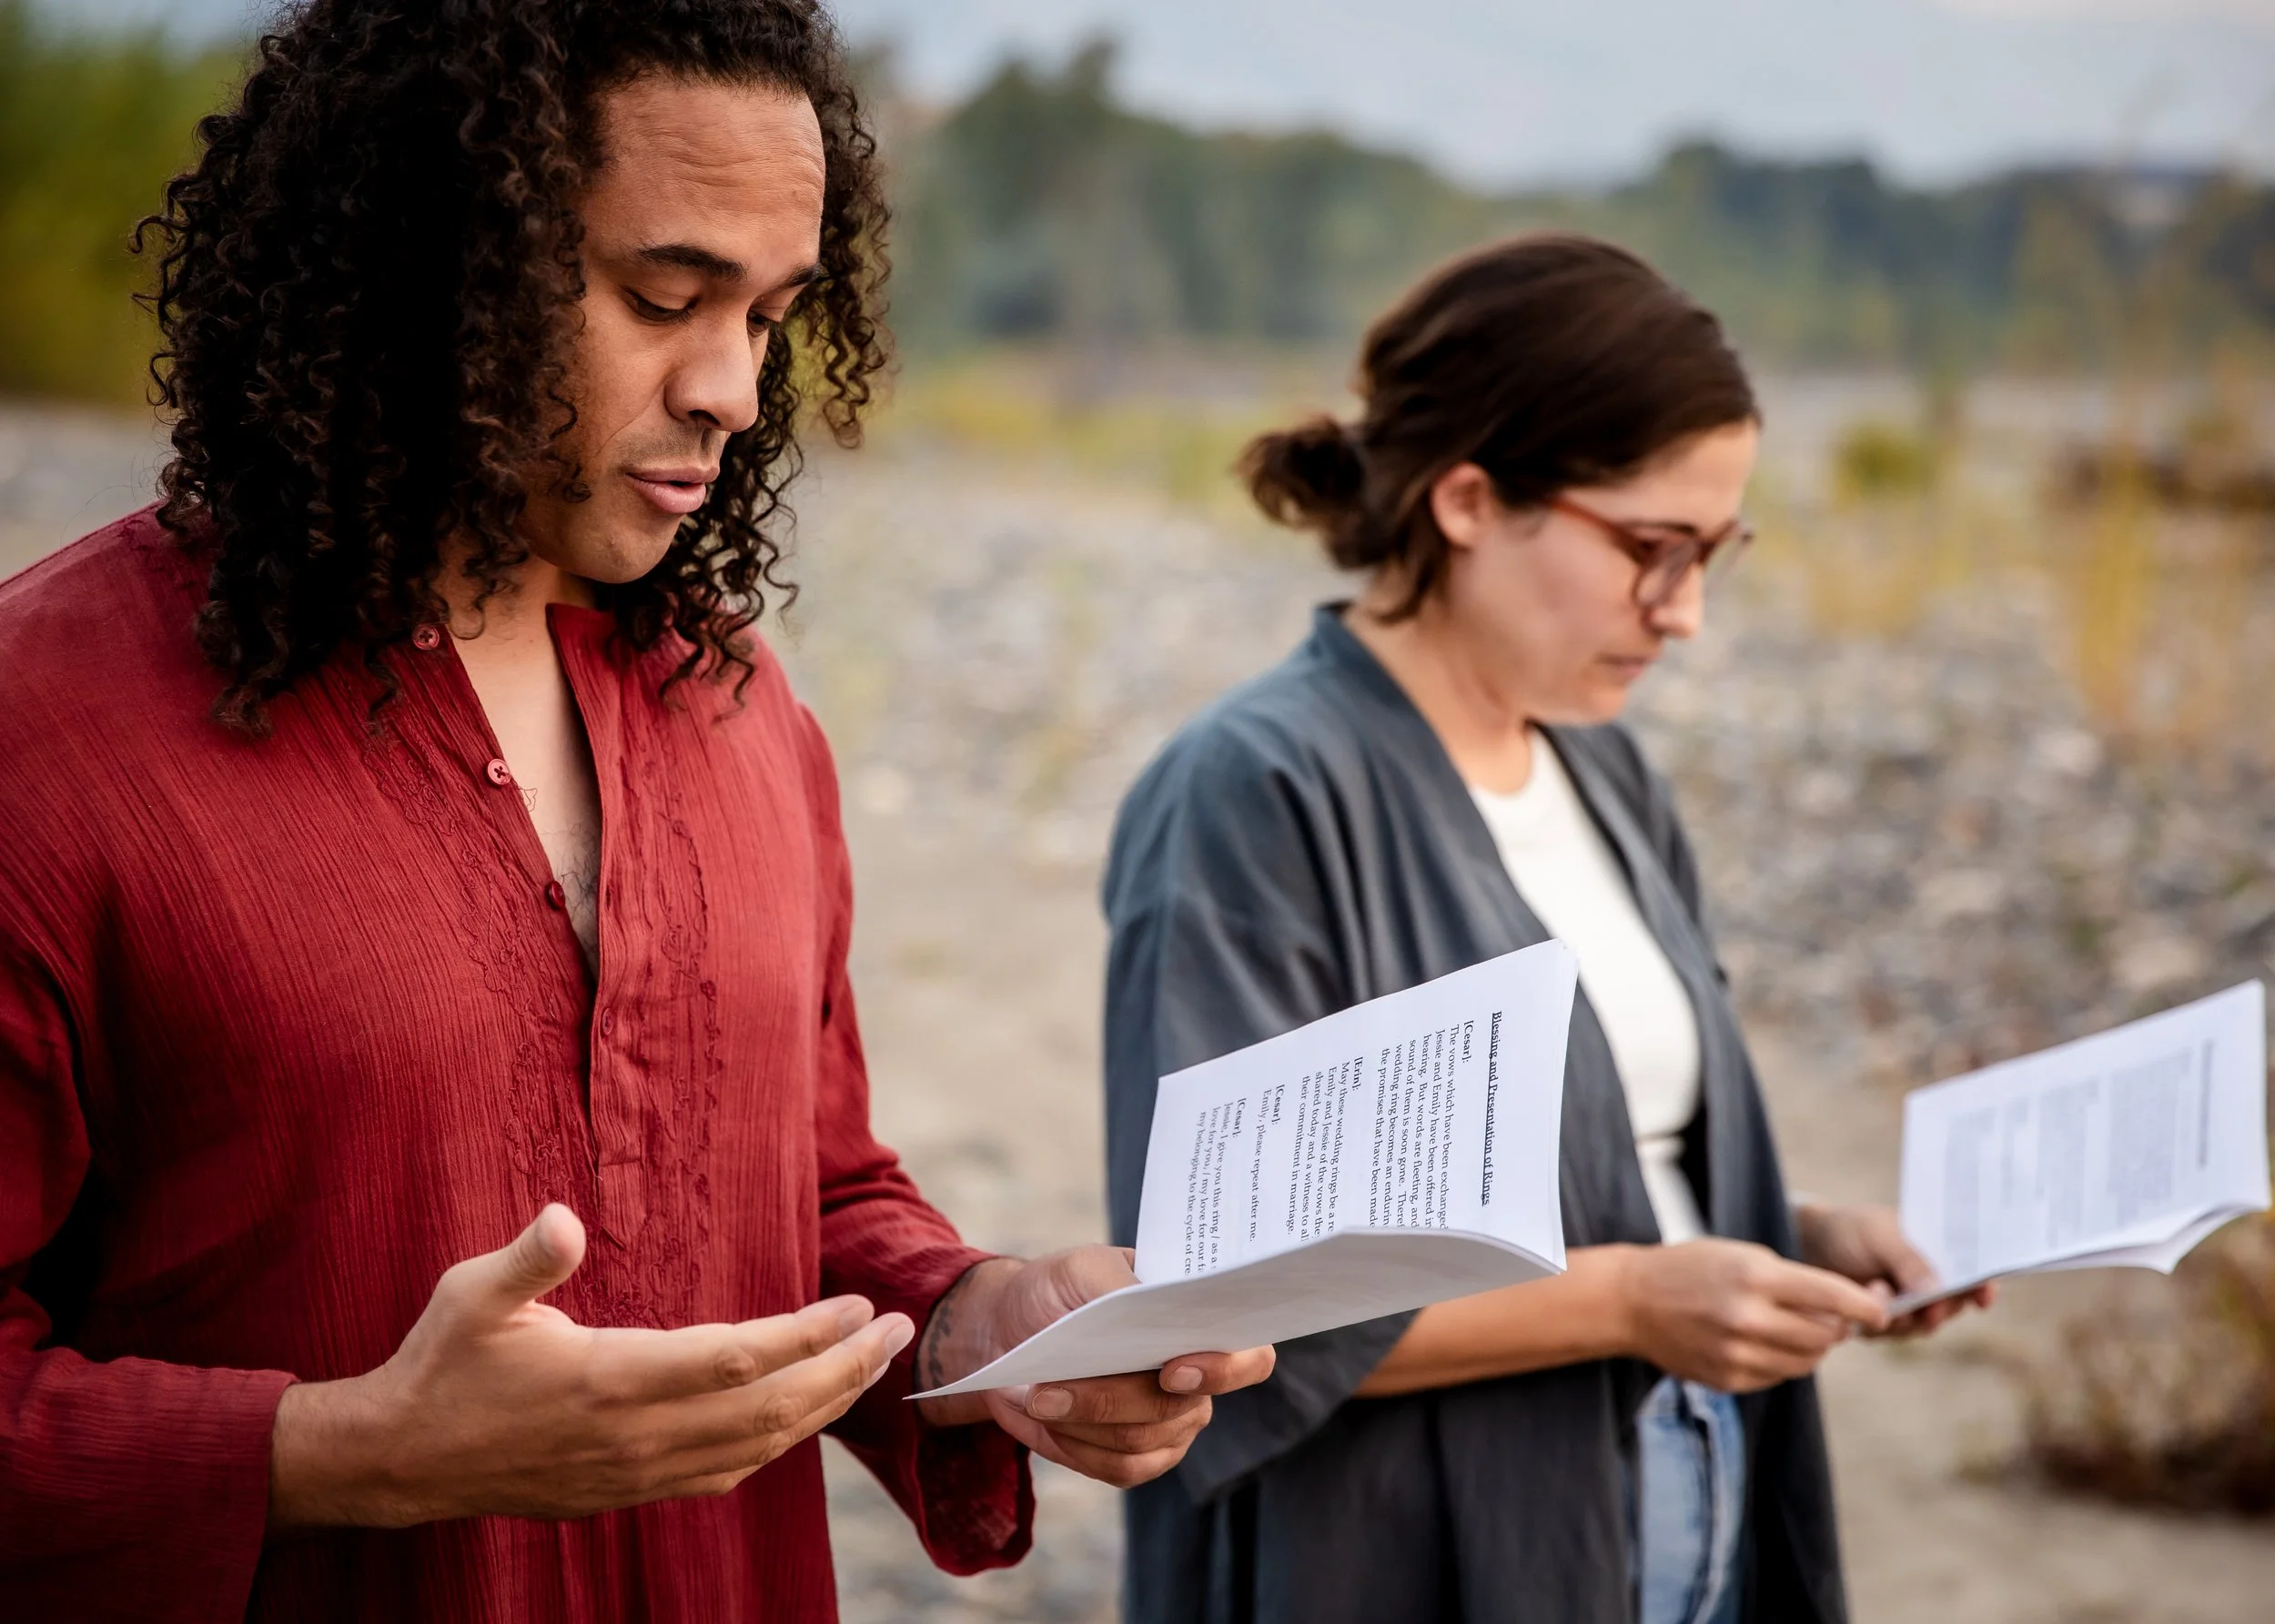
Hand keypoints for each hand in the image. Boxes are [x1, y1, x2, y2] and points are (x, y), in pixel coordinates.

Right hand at [268, 1204, 912, 1532]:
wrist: (404, 1460)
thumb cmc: (443, 1362)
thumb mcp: (472, 1294)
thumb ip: (527, 1260)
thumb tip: (562, 1219)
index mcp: (607, 1378)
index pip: (736, 1360)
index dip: (806, 1335)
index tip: (857, 1305)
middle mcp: (634, 1435)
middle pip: (769, 1408)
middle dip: (844, 1370)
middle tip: (898, 1331)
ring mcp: (635, 1472)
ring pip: (757, 1445)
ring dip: (823, 1407)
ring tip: (872, 1367)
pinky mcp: (629, 1492)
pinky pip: (725, 1473)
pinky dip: (778, 1443)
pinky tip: (804, 1417)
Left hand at [914, 1248, 1275, 1487]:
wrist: (1011, 1328)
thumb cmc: (1058, 1290)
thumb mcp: (1082, 1268)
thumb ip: (1120, 1286)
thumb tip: (1145, 1313)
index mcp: (1199, 1324)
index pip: (1250, 1357)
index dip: (1224, 1370)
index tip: (1172, 1371)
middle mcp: (1199, 1379)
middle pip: (1177, 1409)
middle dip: (1106, 1400)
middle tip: (1044, 1388)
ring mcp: (1171, 1424)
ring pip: (1138, 1442)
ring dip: (1079, 1422)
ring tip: (1033, 1395)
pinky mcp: (1137, 1459)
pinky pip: (1119, 1470)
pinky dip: (1072, 1446)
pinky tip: (1041, 1417)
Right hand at [1614, 1237, 1888, 1392]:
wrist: (1633, 1300)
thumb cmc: (1693, 1267)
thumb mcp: (1743, 1254)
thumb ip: (1793, 1283)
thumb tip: (1841, 1318)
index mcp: (1755, 1277)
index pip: (1831, 1296)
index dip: (1866, 1306)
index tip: (1883, 1312)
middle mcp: (1748, 1318)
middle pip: (1825, 1335)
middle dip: (1838, 1328)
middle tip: (1832, 1318)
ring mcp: (1737, 1353)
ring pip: (1806, 1361)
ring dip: (1813, 1347)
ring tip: (1795, 1329)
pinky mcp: (1728, 1379)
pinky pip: (1778, 1376)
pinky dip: (1783, 1362)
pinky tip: (1764, 1343)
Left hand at [1794, 1200, 1994, 1337]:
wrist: (1810, 1244)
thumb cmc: (1852, 1230)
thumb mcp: (1880, 1235)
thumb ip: (1909, 1260)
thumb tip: (1938, 1291)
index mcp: (1939, 1252)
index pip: (1974, 1273)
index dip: (1984, 1286)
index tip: (1983, 1297)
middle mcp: (1930, 1282)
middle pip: (1952, 1307)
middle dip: (1937, 1310)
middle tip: (1923, 1308)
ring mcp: (1909, 1305)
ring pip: (1921, 1327)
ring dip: (1900, 1315)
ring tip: (1875, 1288)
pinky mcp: (1884, 1322)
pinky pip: (1890, 1334)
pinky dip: (1876, 1322)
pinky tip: (1861, 1298)